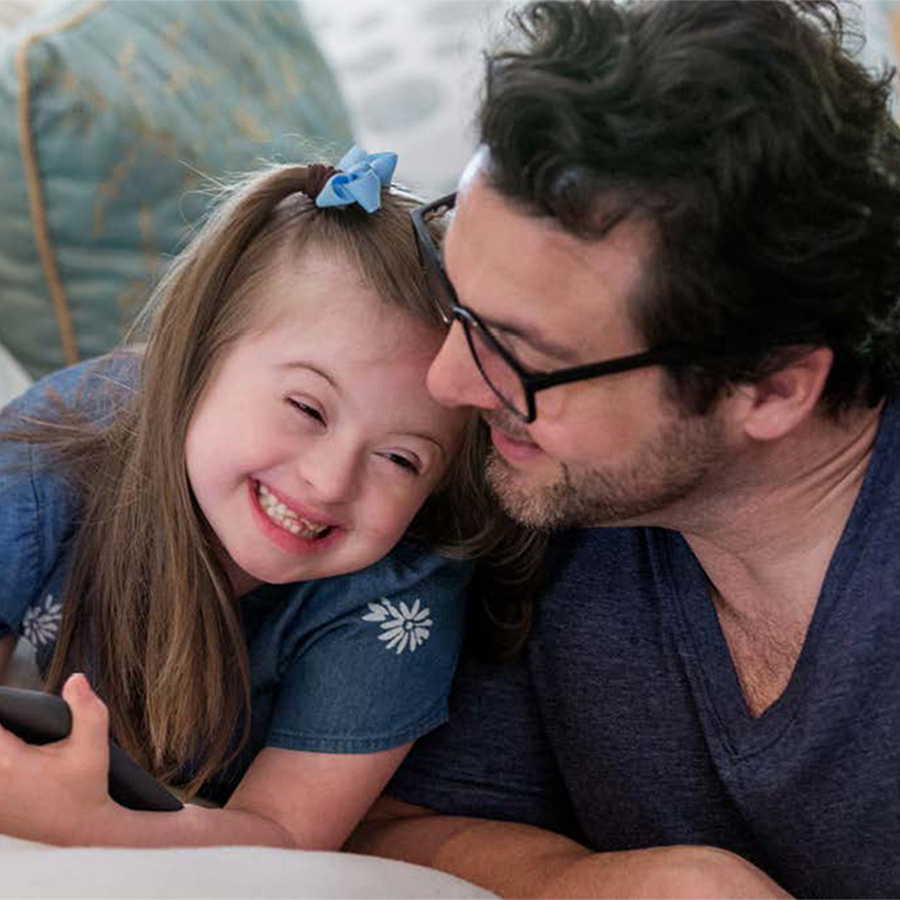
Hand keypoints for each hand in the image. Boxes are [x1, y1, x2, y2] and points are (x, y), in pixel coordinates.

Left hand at [0, 673, 115, 844]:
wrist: (80, 832)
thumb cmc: (87, 788)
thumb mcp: (94, 747)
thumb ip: (87, 709)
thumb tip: (76, 679)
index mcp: (8, 760)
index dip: (3, 709)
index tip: (12, 708)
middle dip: (4, 726)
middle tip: (19, 722)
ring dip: (3, 744)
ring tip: (21, 741)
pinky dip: (3, 763)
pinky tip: (18, 760)